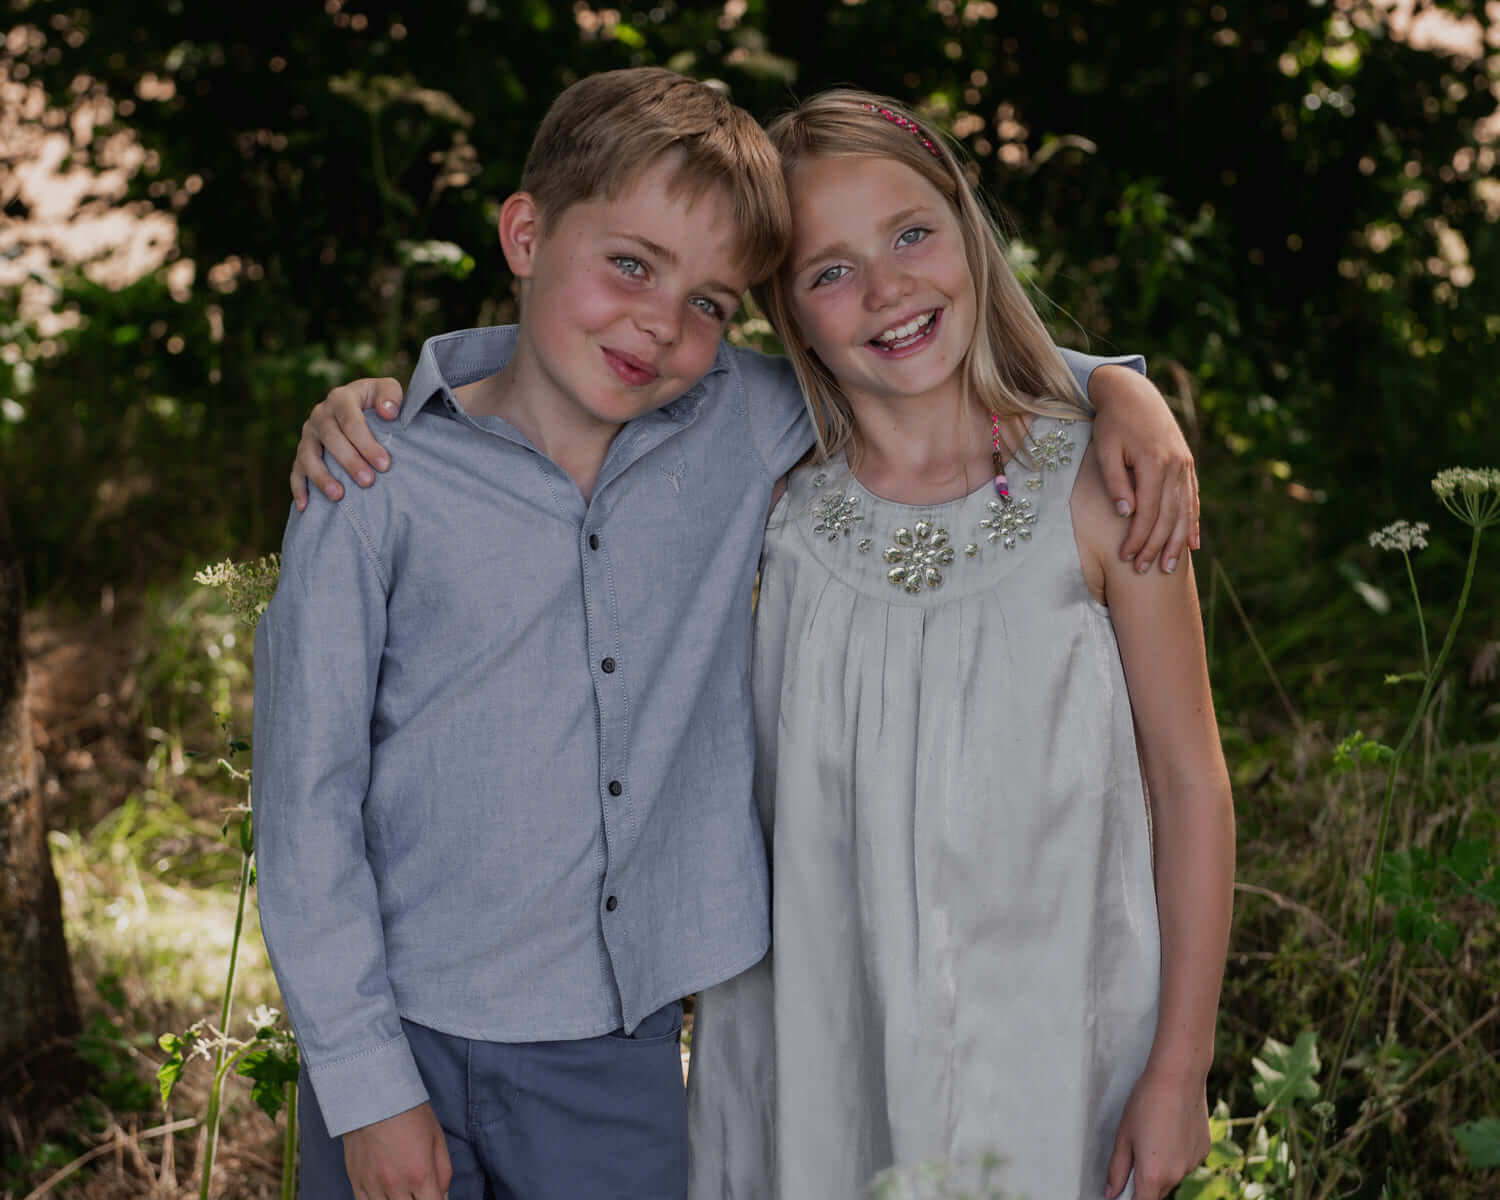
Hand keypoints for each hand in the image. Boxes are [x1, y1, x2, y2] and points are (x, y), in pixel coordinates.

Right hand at [292, 377, 404, 509]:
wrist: (362, 406)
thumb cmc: (378, 402)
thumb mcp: (387, 390)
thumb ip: (391, 395)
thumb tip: (388, 412)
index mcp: (341, 398)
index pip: (351, 421)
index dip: (366, 443)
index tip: (384, 465)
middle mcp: (320, 415)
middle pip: (330, 439)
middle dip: (349, 461)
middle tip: (368, 482)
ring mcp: (308, 435)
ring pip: (308, 456)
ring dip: (321, 476)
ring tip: (338, 496)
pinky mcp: (302, 453)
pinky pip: (296, 471)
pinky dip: (298, 488)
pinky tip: (304, 506)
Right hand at [342, 1102, 452, 1199]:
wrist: (375, 1095)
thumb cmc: (410, 1113)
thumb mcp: (437, 1138)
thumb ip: (443, 1171)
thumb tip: (443, 1197)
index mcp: (420, 1174)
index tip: (434, 1197)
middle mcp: (396, 1185)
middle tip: (419, 1192)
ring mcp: (373, 1185)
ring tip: (403, 1192)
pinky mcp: (356, 1181)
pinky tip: (384, 1196)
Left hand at [1087, 365, 1199, 574]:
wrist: (1133, 393)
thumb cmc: (1112, 423)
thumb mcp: (1105, 450)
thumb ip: (1116, 482)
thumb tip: (1127, 514)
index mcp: (1155, 463)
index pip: (1148, 512)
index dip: (1138, 538)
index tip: (1126, 558)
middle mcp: (1176, 465)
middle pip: (1169, 516)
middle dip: (1157, 547)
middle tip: (1145, 571)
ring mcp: (1185, 465)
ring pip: (1185, 511)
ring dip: (1178, 542)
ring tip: (1171, 568)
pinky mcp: (1188, 464)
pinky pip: (1193, 499)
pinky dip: (1193, 522)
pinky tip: (1193, 543)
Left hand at [1104, 1065, 1209, 1199]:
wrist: (1179, 1078)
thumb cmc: (1146, 1103)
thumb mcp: (1123, 1136)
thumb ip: (1117, 1169)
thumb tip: (1111, 1193)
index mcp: (1153, 1175)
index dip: (1130, 1199)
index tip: (1123, 1190)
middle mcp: (1177, 1176)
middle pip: (1157, 1192)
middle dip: (1144, 1183)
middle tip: (1136, 1152)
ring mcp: (1193, 1164)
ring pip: (1173, 1177)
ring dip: (1161, 1168)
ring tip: (1154, 1134)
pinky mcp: (1204, 1151)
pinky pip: (1186, 1162)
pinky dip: (1177, 1155)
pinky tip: (1170, 1130)